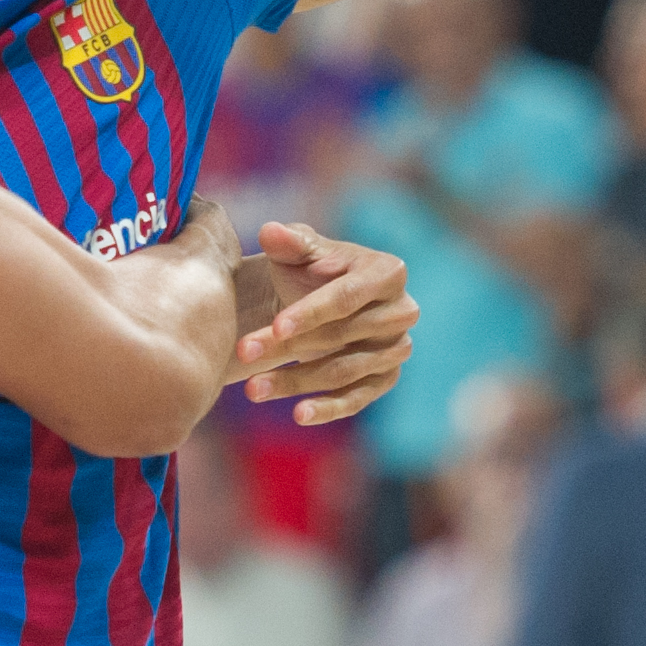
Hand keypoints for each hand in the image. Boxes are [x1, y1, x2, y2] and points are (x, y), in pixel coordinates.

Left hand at [232, 222, 416, 424]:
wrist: (318, 299)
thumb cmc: (309, 270)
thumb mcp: (299, 250)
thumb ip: (288, 240)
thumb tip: (270, 232)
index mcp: (387, 272)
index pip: (347, 297)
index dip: (310, 312)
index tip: (275, 327)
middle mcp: (402, 311)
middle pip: (341, 336)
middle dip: (288, 347)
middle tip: (243, 353)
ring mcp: (396, 349)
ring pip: (343, 371)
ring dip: (295, 381)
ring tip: (252, 388)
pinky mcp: (386, 378)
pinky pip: (357, 398)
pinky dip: (328, 408)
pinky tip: (298, 413)